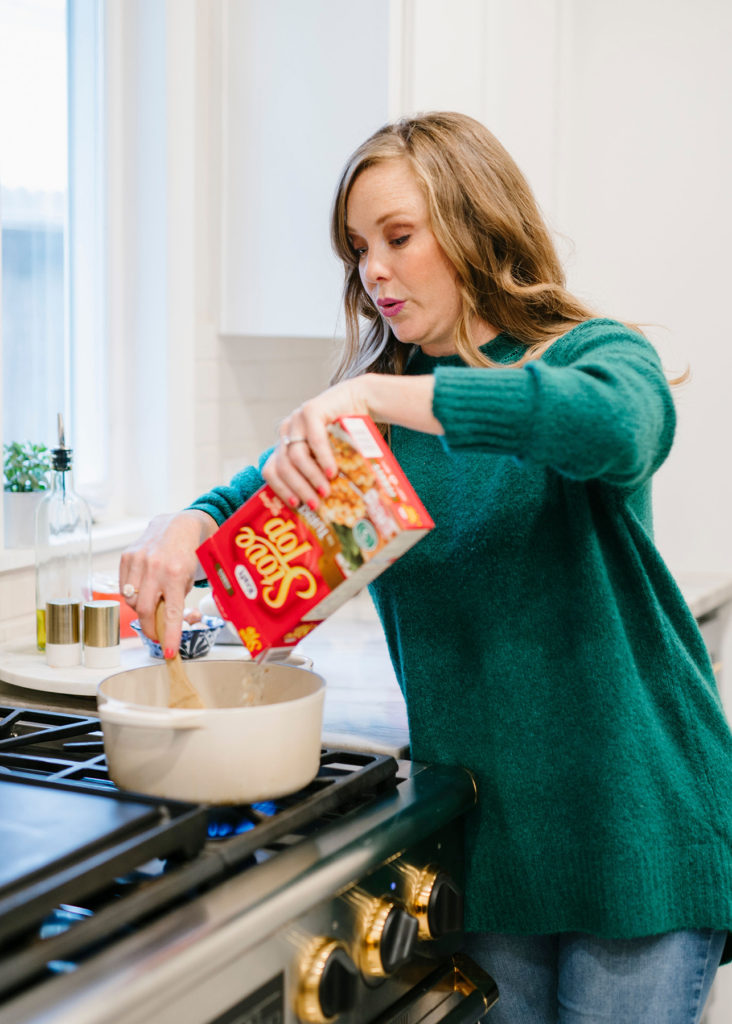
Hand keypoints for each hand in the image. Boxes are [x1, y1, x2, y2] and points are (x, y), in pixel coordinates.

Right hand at [119, 509, 217, 655]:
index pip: (171, 612)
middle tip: (157, 635)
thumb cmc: (187, 554)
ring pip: (131, 600)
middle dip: (150, 628)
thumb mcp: (189, 578)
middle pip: (145, 610)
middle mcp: (155, 567)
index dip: (170, 635)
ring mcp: (138, 560)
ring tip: (153, 600)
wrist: (178, 525)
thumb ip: (177, 600)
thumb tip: (170, 625)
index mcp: (176, 574)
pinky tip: (143, 587)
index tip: (170, 652)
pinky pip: (123, 586)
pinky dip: (131, 593)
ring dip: (141, 608)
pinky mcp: (126, 556)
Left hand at [262, 376, 371, 508]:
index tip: (297, 505)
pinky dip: (323, 459)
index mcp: (285, 444)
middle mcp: (286, 432)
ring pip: (296, 456)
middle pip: (283, 466)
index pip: (270, 470)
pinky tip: (332, 473)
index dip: (281, 489)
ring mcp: (296, 419)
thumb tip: (321, 508)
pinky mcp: (311, 410)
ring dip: (311, 477)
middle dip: (299, 489)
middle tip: (315, 505)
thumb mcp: (327, 456)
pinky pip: (314, 441)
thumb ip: (318, 472)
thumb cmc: (346, 434)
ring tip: (326, 491)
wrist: (361, 400)